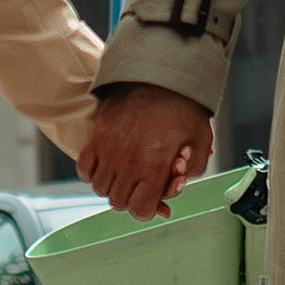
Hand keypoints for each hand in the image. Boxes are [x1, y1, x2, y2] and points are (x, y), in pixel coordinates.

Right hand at [75, 83, 213, 219]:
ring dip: (112, 185)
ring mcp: (108, 150)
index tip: (152, 197)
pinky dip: (92, 172)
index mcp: (154, 167)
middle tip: (140, 182)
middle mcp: (128, 162)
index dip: (148, 208)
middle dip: (131, 197)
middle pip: (118, 201)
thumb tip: (177, 183)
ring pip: (100, 188)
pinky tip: (107, 164)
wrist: (158, 74)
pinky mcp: (96, 137)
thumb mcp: (201, 140)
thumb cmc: (182, 106)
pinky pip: (84, 169)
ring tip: (126, 171)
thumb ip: (192, 170)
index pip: (140, 210)